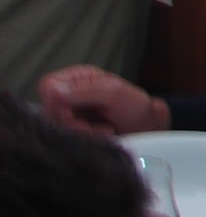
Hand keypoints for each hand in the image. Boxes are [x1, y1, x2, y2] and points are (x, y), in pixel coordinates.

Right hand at [37, 66, 166, 135]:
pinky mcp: (75, 130)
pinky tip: (102, 136)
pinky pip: (67, 137)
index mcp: (79, 77)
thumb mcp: (114, 92)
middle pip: (50, 109)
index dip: (56, 100)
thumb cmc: (135, 105)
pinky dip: (84, 139)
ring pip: (57, 126)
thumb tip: (53, 91)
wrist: (147, 127)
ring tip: (105, 130)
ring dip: (81, 132)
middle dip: (72, 121)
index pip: (47, 85)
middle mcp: (72, 94)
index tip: (73, 111)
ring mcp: (72, 113)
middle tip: (93, 125)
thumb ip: (85, 90)